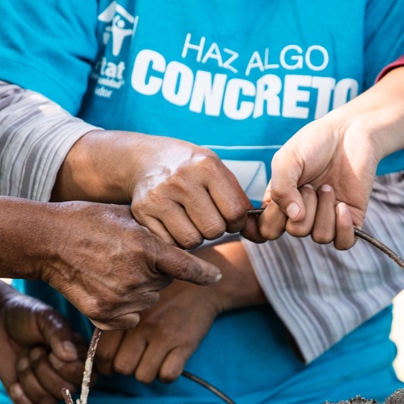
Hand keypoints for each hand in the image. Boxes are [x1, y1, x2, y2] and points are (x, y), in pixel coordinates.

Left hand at [0, 292, 85, 403]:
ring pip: (48, 402)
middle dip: (43, 370)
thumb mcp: (45, 317)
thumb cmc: (26, 317)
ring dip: (29, 380)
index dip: (67, 369)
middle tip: (33, 351)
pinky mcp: (29, 398)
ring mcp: (48, 389)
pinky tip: (14, 382)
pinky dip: (20, 398)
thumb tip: (70, 356)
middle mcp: (68, 376)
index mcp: (79, 356)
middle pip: (66, 392)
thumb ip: (59, 334)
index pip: (87, 378)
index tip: (50, 350)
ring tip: (23, 360)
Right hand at [39, 203, 221, 330]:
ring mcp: (120, 299)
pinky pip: (131, 318)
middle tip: (131, 256)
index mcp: (145, 249)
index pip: (188, 268)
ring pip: (149, 300)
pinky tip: (108, 288)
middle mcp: (137, 277)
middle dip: (157, 271)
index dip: (204, 274)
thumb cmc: (88, 221)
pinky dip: (125, 308)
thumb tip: (181, 242)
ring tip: (115, 269)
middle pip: (166, 282)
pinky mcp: (104, 315)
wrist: (48, 241)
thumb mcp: (127, 216)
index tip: (216, 277)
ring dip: (141, 289)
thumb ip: (156, 231)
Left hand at [95, 279, 220, 383]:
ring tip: (154, 360)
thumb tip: (102, 355)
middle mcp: (141, 325)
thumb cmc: (164, 297)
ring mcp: (163, 335)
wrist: (202, 287)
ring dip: (148, 372)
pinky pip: (167, 375)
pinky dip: (167, 374)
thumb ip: (116, 322)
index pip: (102, 352)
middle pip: (122, 367)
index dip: (105, 364)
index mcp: (126, 314)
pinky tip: (170, 362)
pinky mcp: (185, 344)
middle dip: (128, 368)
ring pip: (143, 376)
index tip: (113, 362)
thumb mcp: (135, 302)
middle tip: (136, 360)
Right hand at [127, 135, 252, 247]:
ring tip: (189, 219)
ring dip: (196, 236)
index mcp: (207, 166)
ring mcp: (159, 195)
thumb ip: (241, 203)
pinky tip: (173, 222)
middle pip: (214, 230)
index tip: (229, 216)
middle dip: (215, 229)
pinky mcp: (142, 211)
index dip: (237, 221)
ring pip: (192, 241)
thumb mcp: (218, 173)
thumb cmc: (192, 170)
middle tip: (206, 217)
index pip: (236, 213)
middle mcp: (182, 179)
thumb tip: (261, 236)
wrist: (147, 159)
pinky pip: (170, 243)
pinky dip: (175, 239)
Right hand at [254, 115, 375, 248]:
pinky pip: (344, 243)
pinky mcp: (350, 219)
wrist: (349, 132)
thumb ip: (281, 187)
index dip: (273, 219)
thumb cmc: (314, 143)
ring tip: (327, 186)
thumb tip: (295, 217)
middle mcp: (302, 215)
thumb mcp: (286, 159)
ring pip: (320, 236)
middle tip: (311, 183)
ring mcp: (326, 218)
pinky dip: (343, 227)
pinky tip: (342, 206)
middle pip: (296, 232)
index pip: (268, 230)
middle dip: (305, 205)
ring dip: (324, 209)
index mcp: (280, 203)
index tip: (281, 195)